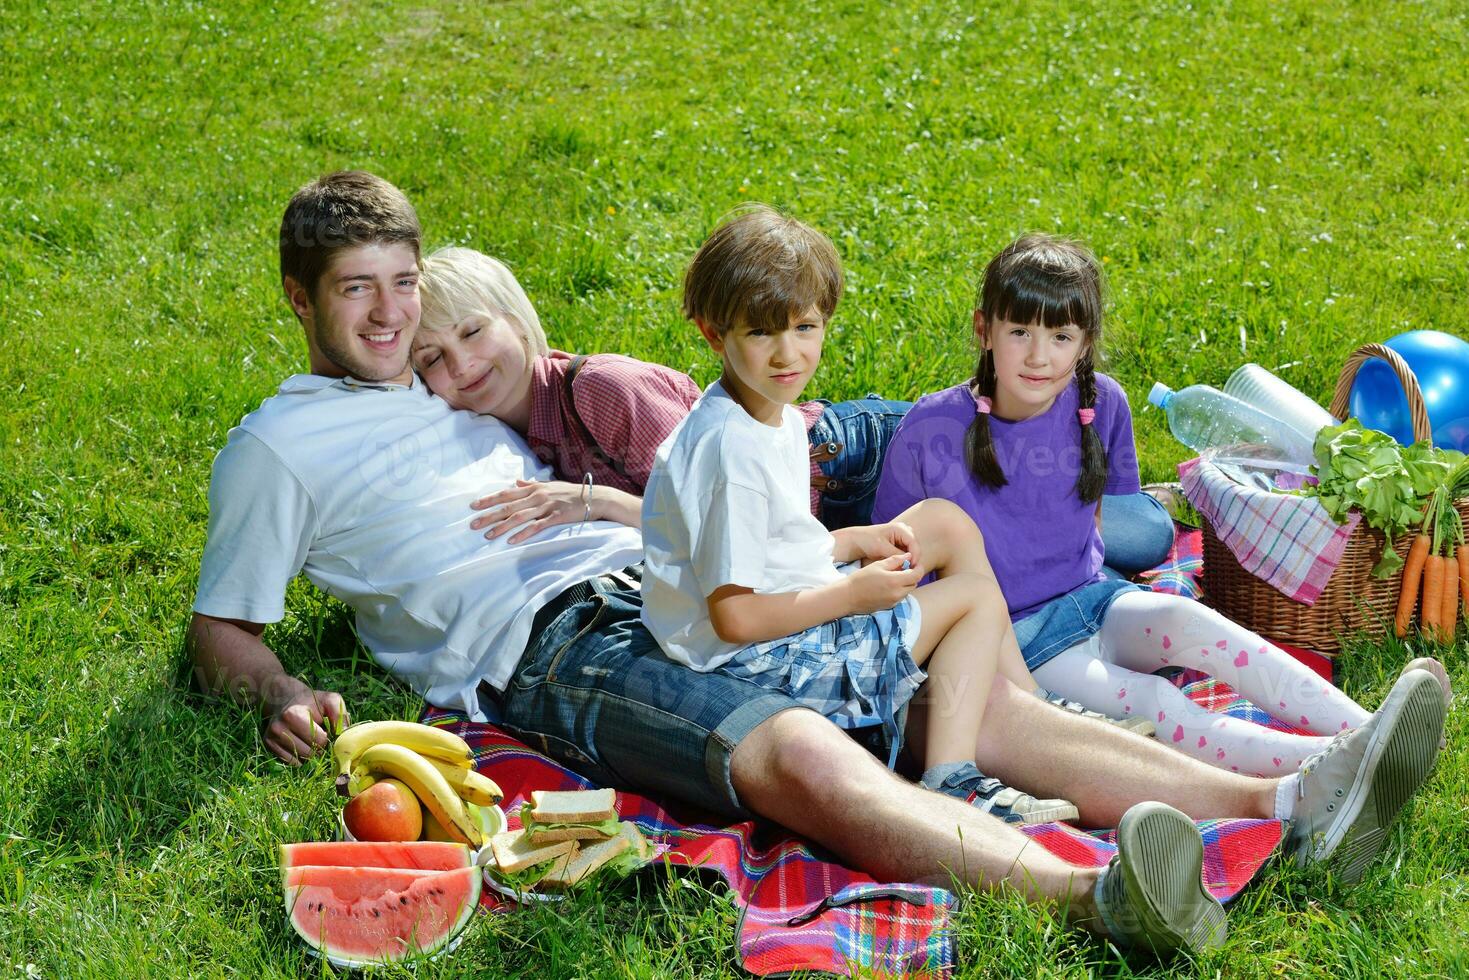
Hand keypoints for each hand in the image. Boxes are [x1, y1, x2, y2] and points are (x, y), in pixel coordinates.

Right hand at [262, 678, 348, 765]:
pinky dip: (300, 757)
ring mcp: (272, 737)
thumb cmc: (312, 701)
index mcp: (293, 715)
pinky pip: (291, 762)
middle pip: (309, 753)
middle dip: (319, 748)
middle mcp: (279, 728)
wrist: (285, 698)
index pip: (318, 740)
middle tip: (320, 736)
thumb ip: (340, 715)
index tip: (326, 730)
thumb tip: (345, 735)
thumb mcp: (330, 700)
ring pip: (300, 760)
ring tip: (310, 739)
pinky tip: (301, 743)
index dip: (327, 738)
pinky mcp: (269, 745)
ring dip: (310, 754)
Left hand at [470, 479, 589, 543]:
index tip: (473, 506)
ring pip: (519, 517)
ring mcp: (546, 506)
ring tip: (488, 535)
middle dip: (489, 515)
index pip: (506, 494)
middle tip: (473, 524)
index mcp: (533, 489)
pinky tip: (512, 541)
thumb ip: (530, 485)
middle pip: (508, 506)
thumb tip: (516, 482)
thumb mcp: (549, 485)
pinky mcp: (555, 517)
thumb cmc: (570, 492)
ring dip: (502, 527)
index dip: (489, 499)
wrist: (593, 497)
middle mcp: (537, 496)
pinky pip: (536, 527)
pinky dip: (523, 533)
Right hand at [844, 553, 922, 614]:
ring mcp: (894, 602)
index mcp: (895, 581)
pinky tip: (889, 585)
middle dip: (913, 575)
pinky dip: (899, 590)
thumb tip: (908, 556)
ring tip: (895, 576)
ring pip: (908, 591)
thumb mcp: (878, 565)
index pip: (917, 575)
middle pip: (914, 584)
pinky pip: (900, 597)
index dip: (919, 568)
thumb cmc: (861, 578)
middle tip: (905, 568)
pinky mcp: (890, 606)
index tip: (915, 563)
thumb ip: (895, 560)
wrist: (848, 596)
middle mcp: (898, 593)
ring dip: (906, 583)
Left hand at [867, 520, 920, 569]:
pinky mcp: (900, 544)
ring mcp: (903, 537)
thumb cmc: (868, 541)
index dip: (915, 555)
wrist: (858, 541)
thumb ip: (896, 554)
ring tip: (904, 569)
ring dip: (909, 559)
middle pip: (915, 546)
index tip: (911, 566)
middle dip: (913, 558)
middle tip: (909, 570)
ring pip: (912, 550)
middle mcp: (904, 531)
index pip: (913, 542)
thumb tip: (909, 562)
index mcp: (900, 528)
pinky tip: (901, 566)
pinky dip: (905, 559)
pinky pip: (907, 553)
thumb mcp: (882, 548)